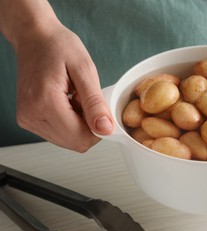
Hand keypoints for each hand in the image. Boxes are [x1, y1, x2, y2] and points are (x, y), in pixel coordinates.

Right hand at [14, 23, 113, 151]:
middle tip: (87, 101)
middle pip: (75, 143)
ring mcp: (27, 119)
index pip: (80, 138)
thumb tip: (105, 129)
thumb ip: (95, 103)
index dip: (99, 129)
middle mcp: (31, 115)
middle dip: (89, 127)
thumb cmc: (58, 47)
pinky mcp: (28, 119)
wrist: (35, 37)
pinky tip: (68, 103)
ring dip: (79, 125)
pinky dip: (69, 123)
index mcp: (45, 102)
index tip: (103, 111)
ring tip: (75, 99)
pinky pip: (58, 134)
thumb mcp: (84, 70)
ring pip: (68, 141)